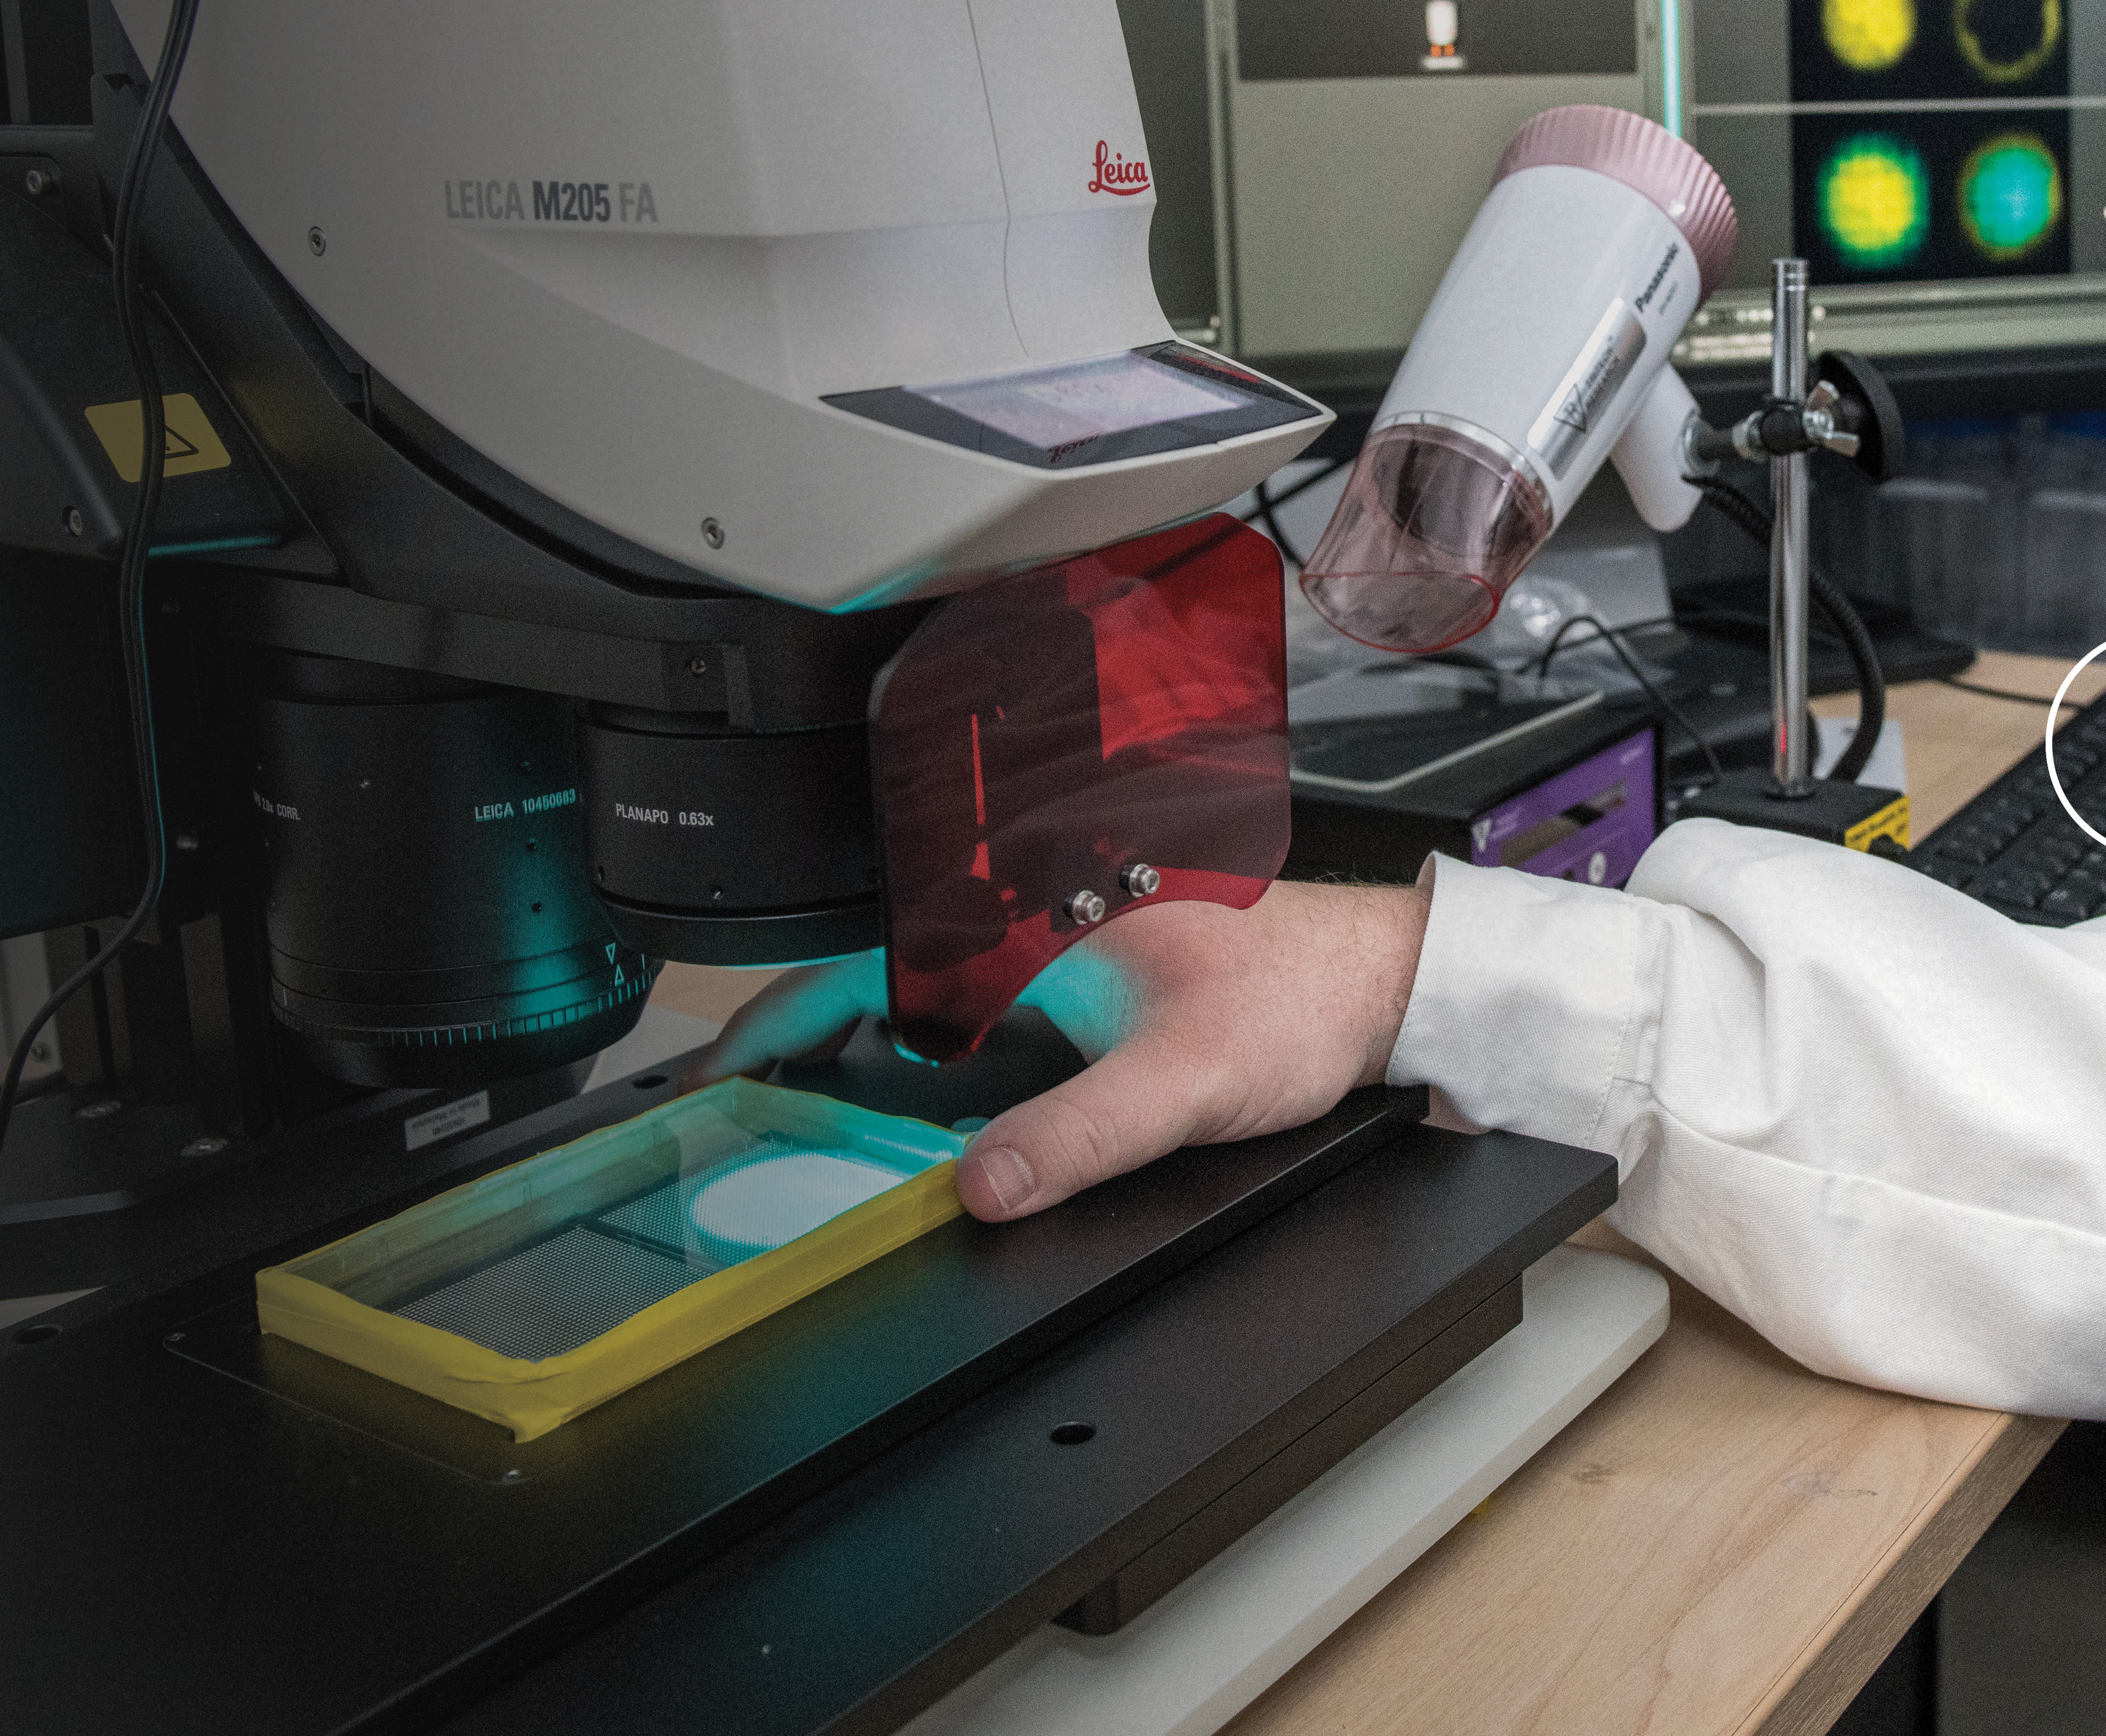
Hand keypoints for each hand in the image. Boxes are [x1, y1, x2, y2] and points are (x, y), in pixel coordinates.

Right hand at [689, 880, 1431, 1220]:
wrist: (1381, 984)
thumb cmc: (1301, 997)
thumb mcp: (1182, 1084)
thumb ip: (1079, 1136)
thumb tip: (984, 1186)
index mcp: (1035, 919)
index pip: (870, 958)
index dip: (779, 1012)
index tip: (723, 1066)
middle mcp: (1036, 920)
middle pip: (882, 976)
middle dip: (805, 1038)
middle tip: (751, 1111)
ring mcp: (1057, 946)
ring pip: (926, 995)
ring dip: (866, 1048)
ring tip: (814, 1114)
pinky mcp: (1084, 977)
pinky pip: (977, 1012)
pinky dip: (930, 1055)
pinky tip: (925, 1109)